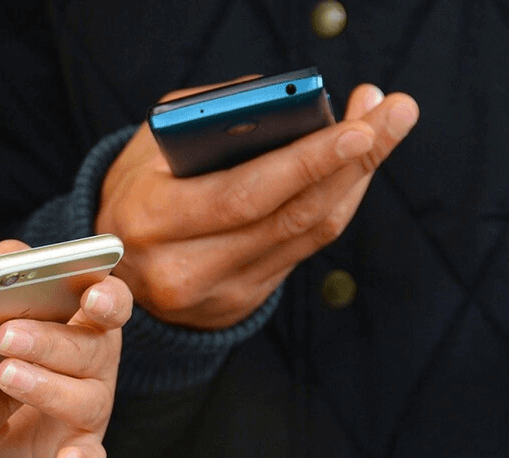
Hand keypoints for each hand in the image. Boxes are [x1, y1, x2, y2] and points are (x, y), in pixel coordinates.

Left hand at [0, 241, 132, 457]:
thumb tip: (9, 258)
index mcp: (87, 320)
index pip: (112, 302)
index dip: (107, 297)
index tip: (90, 295)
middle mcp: (99, 362)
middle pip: (90, 349)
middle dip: (49, 341)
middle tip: (5, 335)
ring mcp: (93, 408)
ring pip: (85, 399)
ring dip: (47, 388)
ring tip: (5, 375)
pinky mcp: (79, 449)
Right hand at [96, 81, 419, 328]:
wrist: (114, 268)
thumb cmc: (138, 190)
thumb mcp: (151, 145)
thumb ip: (209, 116)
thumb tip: (287, 104)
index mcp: (151, 220)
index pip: (242, 195)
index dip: (305, 164)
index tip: (356, 128)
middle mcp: (183, 267)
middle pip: (289, 216)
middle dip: (352, 162)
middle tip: (394, 114)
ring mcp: (216, 293)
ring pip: (307, 235)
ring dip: (354, 180)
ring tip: (383, 130)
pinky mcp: (240, 303)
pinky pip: (304, 251)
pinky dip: (334, 206)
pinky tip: (353, 170)